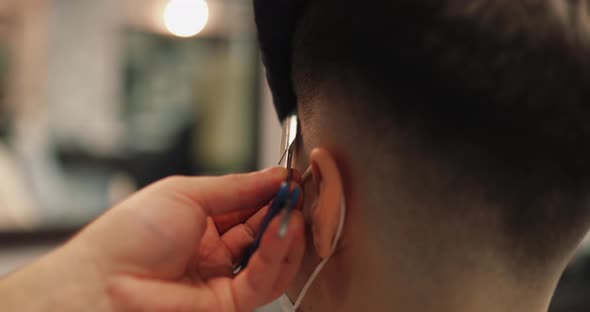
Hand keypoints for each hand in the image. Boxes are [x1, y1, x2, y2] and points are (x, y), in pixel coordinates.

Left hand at [0, 168, 304, 311]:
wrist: (101, 279)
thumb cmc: (131, 233)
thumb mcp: (186, 193)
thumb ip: (236, 187)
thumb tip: (275, 175)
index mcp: (204, 222)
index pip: (252, 207)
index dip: (273, 193)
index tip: (292, 179)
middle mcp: (218, 252)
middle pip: (267, 232)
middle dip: (285, 211)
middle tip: (298, 193)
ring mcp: (224, 278)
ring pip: (272, 259)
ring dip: (287, 233)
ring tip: (293, 210)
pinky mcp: (229, 304)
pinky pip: (263, 281)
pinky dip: (277, 254)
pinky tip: (282, 230)